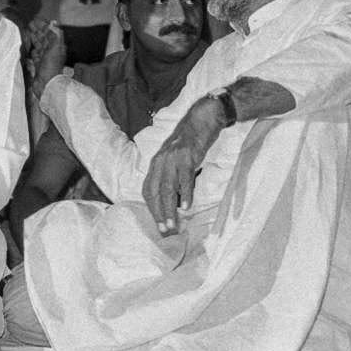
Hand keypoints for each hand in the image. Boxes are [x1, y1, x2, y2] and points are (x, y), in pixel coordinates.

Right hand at [29, 19, 66, 95]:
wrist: (47, 85)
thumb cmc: (51, 67)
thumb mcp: (55, 48)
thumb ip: (54, 35)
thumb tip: (53, 22)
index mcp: (57, 46)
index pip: (50, 32)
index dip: (43, 26)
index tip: (35, 20)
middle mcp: (51, 51)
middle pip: (44, 38)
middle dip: (37, 30)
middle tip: (29, 23)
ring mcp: (44, 58)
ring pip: (39, 45)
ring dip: (33, 38)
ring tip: (26, 32)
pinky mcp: (38, 65)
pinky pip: (34, 54)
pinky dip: (31, 49)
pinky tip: (27, 46)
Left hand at [142, 98, 222, 235]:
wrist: (201, 119)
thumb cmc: (189, 142)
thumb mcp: (174, 159)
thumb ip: (171, 177)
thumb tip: (173, 200)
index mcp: (155, 164)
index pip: (148, 190)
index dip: (152, 209)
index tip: (158, 224)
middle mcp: (160, 162)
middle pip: (155, 192)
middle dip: (158, 213)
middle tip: (164, 230)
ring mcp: (173, 159)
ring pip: (167, 188)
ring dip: (169, 209)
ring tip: (172, 224)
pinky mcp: (187, 156)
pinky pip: (185, 178)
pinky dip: (185, 193)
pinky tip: (186, 206)